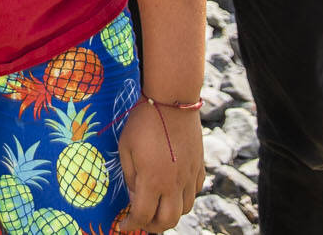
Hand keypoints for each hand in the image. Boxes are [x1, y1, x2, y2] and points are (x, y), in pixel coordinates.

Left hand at [119, 96, 202, 232]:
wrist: (173, 101)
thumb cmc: (144, 121)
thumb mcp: (126, 148)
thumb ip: (130, 176)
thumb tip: (134, 195)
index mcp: (152, 181)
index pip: (142, 216)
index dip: (131, 225)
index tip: (124, 225)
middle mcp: (174, 184)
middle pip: (168, 221)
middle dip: (152, 226)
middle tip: (141, 221)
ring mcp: (189, 176)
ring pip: (185, 210)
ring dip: (170, 214)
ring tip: (157, 207)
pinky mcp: (199, 167)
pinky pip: (194, 192)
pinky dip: (184, 198)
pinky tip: (173, 189)